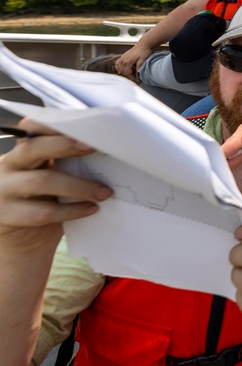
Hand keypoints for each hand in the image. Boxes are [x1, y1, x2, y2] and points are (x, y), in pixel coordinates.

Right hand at [0, 119, 108, 251]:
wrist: (21, 241)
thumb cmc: (44, 201)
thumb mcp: (51, 175)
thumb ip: (65, 160)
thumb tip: (106, 147)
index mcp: (22, 151)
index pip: (31, 127)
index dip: (54, 124)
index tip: (84, 124)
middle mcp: (9, 165)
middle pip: (33, 149)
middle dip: (65, 146)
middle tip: (95, 147)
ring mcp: (3, 190)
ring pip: (41, 181)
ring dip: (79, 186)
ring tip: (104, 193)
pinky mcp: (5, 215)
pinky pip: (42, 212)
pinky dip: (71, 211)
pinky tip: (91, 209)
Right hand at [116, 44, 151, 79]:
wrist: (143, 45)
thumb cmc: (144, 51)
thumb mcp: (144, 58)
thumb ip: (140, 65)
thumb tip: (138, 72)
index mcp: (128, 61)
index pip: (127, 72)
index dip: (131, 76)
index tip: (135, 78)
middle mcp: (123, 59)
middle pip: (123, 70)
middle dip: (127, 75)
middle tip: (133, 77)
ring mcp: (122, 57)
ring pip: (119, 67)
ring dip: (123, 72)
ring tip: (129, 74)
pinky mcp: (123, 56)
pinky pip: (117, 63)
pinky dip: (118, 67)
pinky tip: (120, 70)